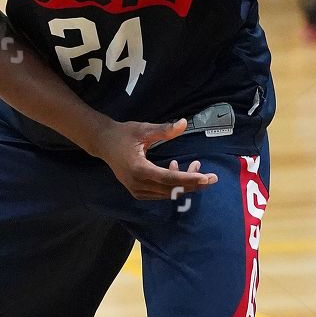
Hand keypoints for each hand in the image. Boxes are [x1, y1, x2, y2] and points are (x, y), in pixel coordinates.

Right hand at [94, 118, 217, 199]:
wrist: (103, 143)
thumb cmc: (124, 134)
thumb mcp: (144, 129)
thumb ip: (165, 130)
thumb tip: (183, 123)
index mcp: (138, 169)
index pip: (169, 178)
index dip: (188, 179)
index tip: (206, 178)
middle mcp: (137, 184)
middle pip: (171, 189)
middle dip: (193, 184)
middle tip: (211, 177)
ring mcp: (136, 190)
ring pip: (167, 193)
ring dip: (184, 183)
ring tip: (196, 166)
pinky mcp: (137, 192)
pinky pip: (160, 193)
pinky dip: (173, 185)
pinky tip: (175, 168)